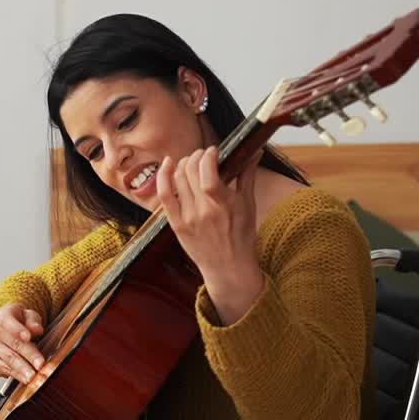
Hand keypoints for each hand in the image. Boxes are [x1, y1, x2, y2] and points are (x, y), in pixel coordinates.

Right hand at [0, 303, 45, 382]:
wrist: (2, 330)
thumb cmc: (19, 323)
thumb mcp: (28, 316)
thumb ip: (33, 321)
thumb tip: (37, 329)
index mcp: (3, 316)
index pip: (10, 323)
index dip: (19, 330)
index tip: (28, 338)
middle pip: (13, 344)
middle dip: (28, 356)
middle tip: (40, 365)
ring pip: (8, 358)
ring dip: (22, 369)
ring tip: (33, 377)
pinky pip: (1, 368)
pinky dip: (14, 374)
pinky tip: (24, 379)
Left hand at [156, 146, 265, 324]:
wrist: (229, 268)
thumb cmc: (242, 237)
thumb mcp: (249, 205)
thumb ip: (248, 175)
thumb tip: (255, 151)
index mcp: (223, 204)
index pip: (207, 171)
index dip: (208, 155)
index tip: (214, 151)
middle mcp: (203, 210)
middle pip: (190, 170)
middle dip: (196, 156)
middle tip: (203, 156)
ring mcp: (187, 217)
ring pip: (177, 178)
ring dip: (183, 163)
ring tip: (191, 163)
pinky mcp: (176, 224)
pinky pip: (164, 195)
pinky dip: (163, 175)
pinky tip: (167, 163)